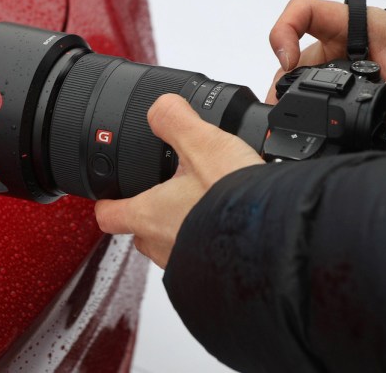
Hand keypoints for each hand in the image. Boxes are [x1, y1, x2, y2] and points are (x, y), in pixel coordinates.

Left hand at [94, 94, 263, 267]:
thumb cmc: (236, 204)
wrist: (278, 245)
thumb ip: (175, 120)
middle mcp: (163, 247)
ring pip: (172, 247)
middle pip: (141, 233)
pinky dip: (209, 244)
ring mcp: (188, 268)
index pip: (109, 215)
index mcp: (149, 216)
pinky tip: (229, 227)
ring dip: (182, 228)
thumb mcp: (204, 144)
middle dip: (150, 213)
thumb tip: (161, 107)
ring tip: (204, 206)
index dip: (107, 201)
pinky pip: (202, 261)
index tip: (110, 195)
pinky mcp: (216, 278)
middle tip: (167, 193)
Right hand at [268, 0, 385, 122]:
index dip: (285, 30)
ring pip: (291, 72)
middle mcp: (332, 38)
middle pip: (289, 50)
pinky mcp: (327, 76)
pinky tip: (300, 117)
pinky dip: (296, 102)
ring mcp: (326, 57)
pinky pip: (301, 85)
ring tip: (285, 118)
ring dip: (285, 94)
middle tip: (280, 107)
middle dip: (281, 80)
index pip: (303, 10)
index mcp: (350, 23)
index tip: (287, 60)